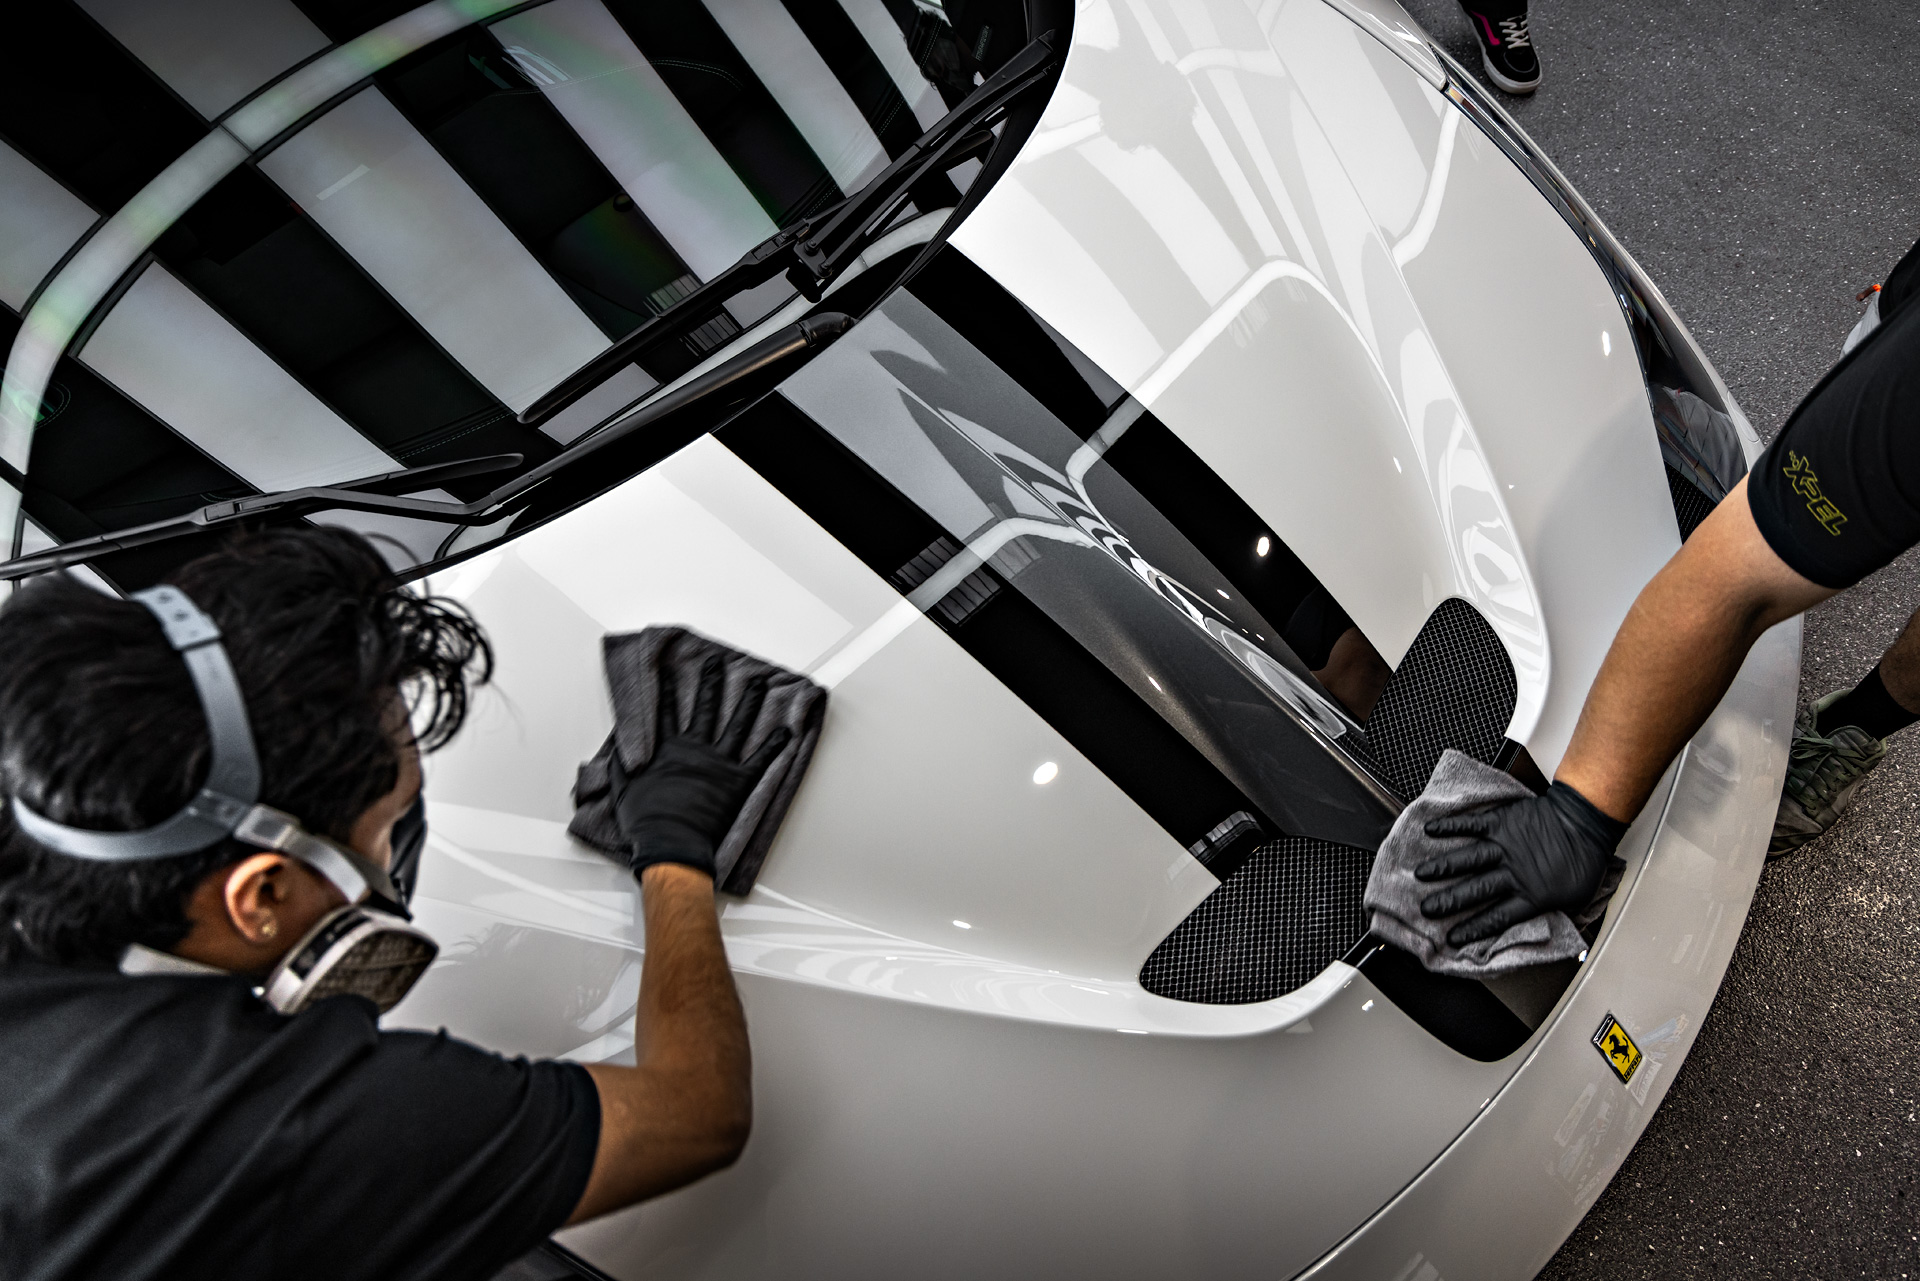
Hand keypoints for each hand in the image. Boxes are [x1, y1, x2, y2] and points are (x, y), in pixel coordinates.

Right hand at [610, 656, 791, 879]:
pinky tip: (786, 732)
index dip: (669, 690)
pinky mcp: (738, 780)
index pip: (666, 712)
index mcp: (667, 749)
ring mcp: (719, 762)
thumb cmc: (647, 822)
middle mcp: (695, 748)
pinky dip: (775, 745)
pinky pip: (761, 758)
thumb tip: (620, 749)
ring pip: (737, 724)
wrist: (671, 842)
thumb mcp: (623, 789)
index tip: (672, 669)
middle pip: (705, 707)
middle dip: (711, 682)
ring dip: (749, 702)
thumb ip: (622, 765)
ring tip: (759, 684)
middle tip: (716, 663)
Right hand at [1414, 782, 1628, 944]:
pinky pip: (1472, 825)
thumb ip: (1554, 915)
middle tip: (1426, 910)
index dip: (1473, 929)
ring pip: (1469, 859)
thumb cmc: (1583, 859)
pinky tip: (1431, 830)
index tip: (1453, 938)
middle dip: (1448, 902)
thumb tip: (1544, 933)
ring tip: (1420, 874)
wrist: (1586, 820)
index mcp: (1532, 895)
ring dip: (1443, 867)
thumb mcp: (1576, 899)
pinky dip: (1451, 827)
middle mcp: (1513, 872)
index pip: (1497, 918)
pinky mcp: (1501, 822)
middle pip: (1475, 890)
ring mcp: (1505, 846)